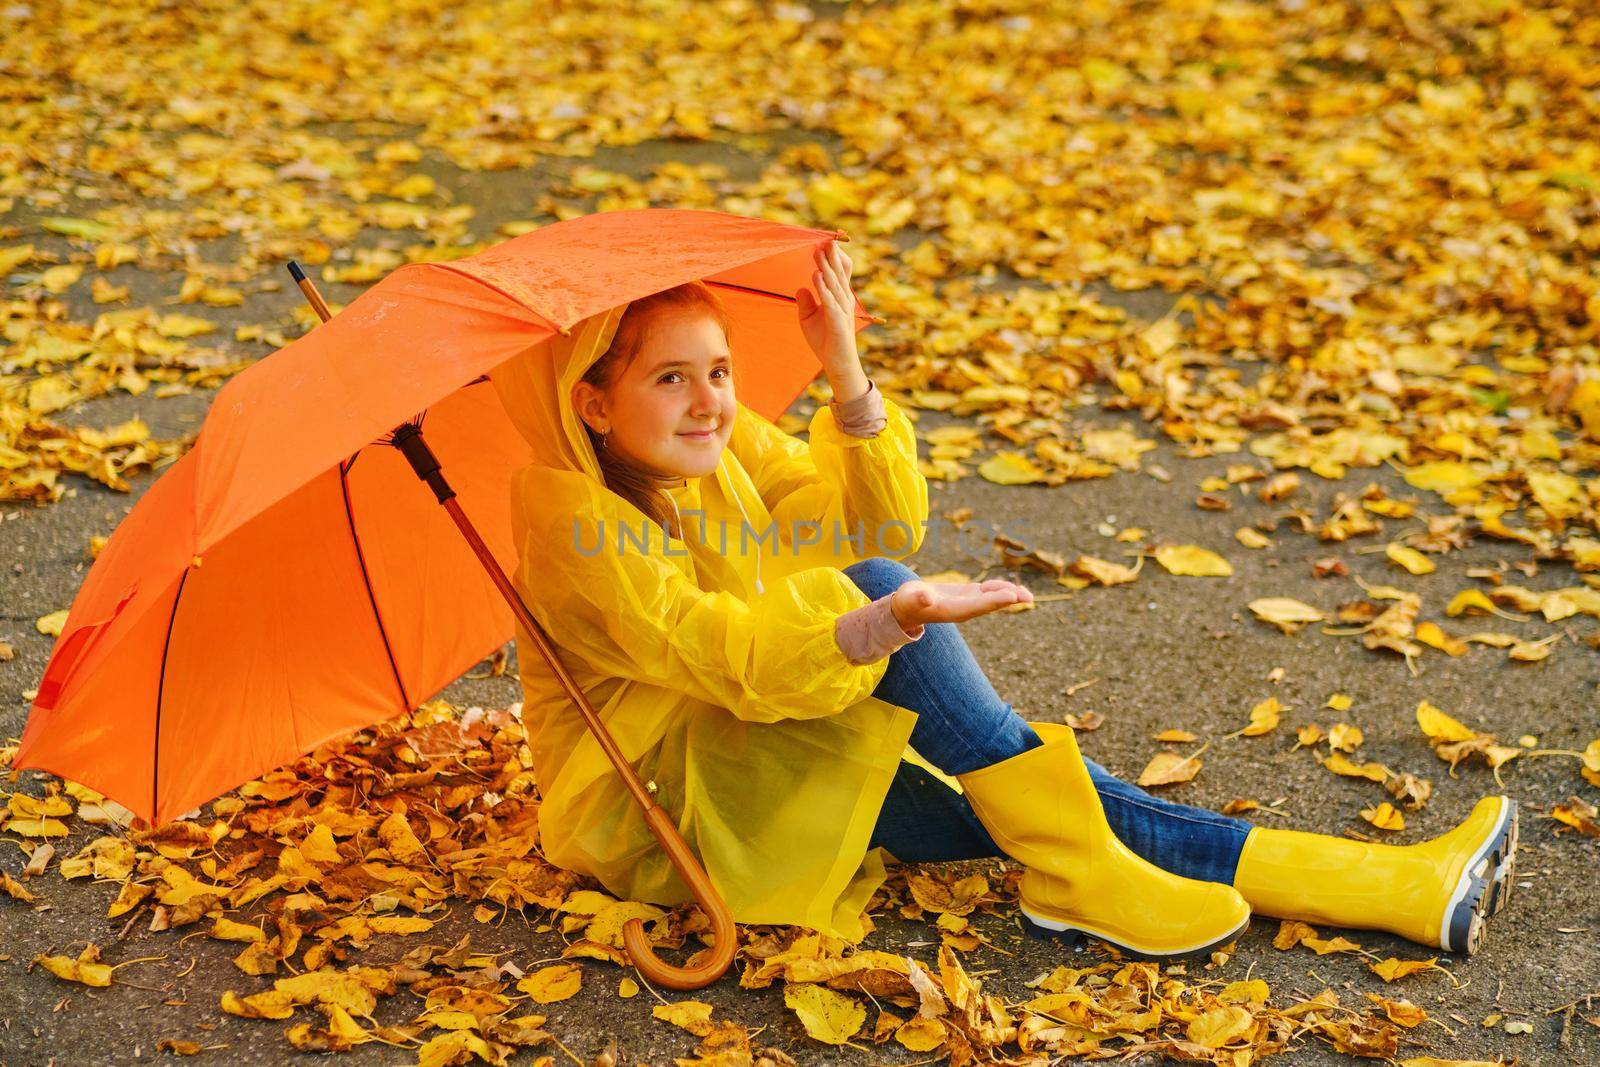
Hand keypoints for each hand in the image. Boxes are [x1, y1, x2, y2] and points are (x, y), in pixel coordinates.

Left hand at [795, 240, 861, 376]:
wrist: (837, 363)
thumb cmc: (825, 340)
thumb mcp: (809, 319)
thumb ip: (805, 303)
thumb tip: (800, 288)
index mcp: (838, 298)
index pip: (839, 273)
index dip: (834, 259)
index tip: (825, 243)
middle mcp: (843, 301)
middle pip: (837, 274)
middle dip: (831, 257)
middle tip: (824, 241)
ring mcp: (842, 310)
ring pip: (834, 284)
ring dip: (826, 268)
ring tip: (818, 253)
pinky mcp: (837, 321)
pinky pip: (830, 301)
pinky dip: (823, 288)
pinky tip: (815, 277)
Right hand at [889, 579, 1033, 630]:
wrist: (908, 607)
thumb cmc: (907, 602)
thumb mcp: (910, 598)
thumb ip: (919, 598)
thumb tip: (926, 598)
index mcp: (952, 610)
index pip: (976, 606)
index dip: (994, 601)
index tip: (1011, 596)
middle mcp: (964, 609)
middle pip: (990, 604)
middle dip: (1008, 599)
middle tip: (1028, 596)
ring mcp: (968, 602)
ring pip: (992, 599)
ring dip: (1009, 594)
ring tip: (1027, 593)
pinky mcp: (968, 595)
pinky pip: (988, 592)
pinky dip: (1000, 588)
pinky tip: (1012, 586)